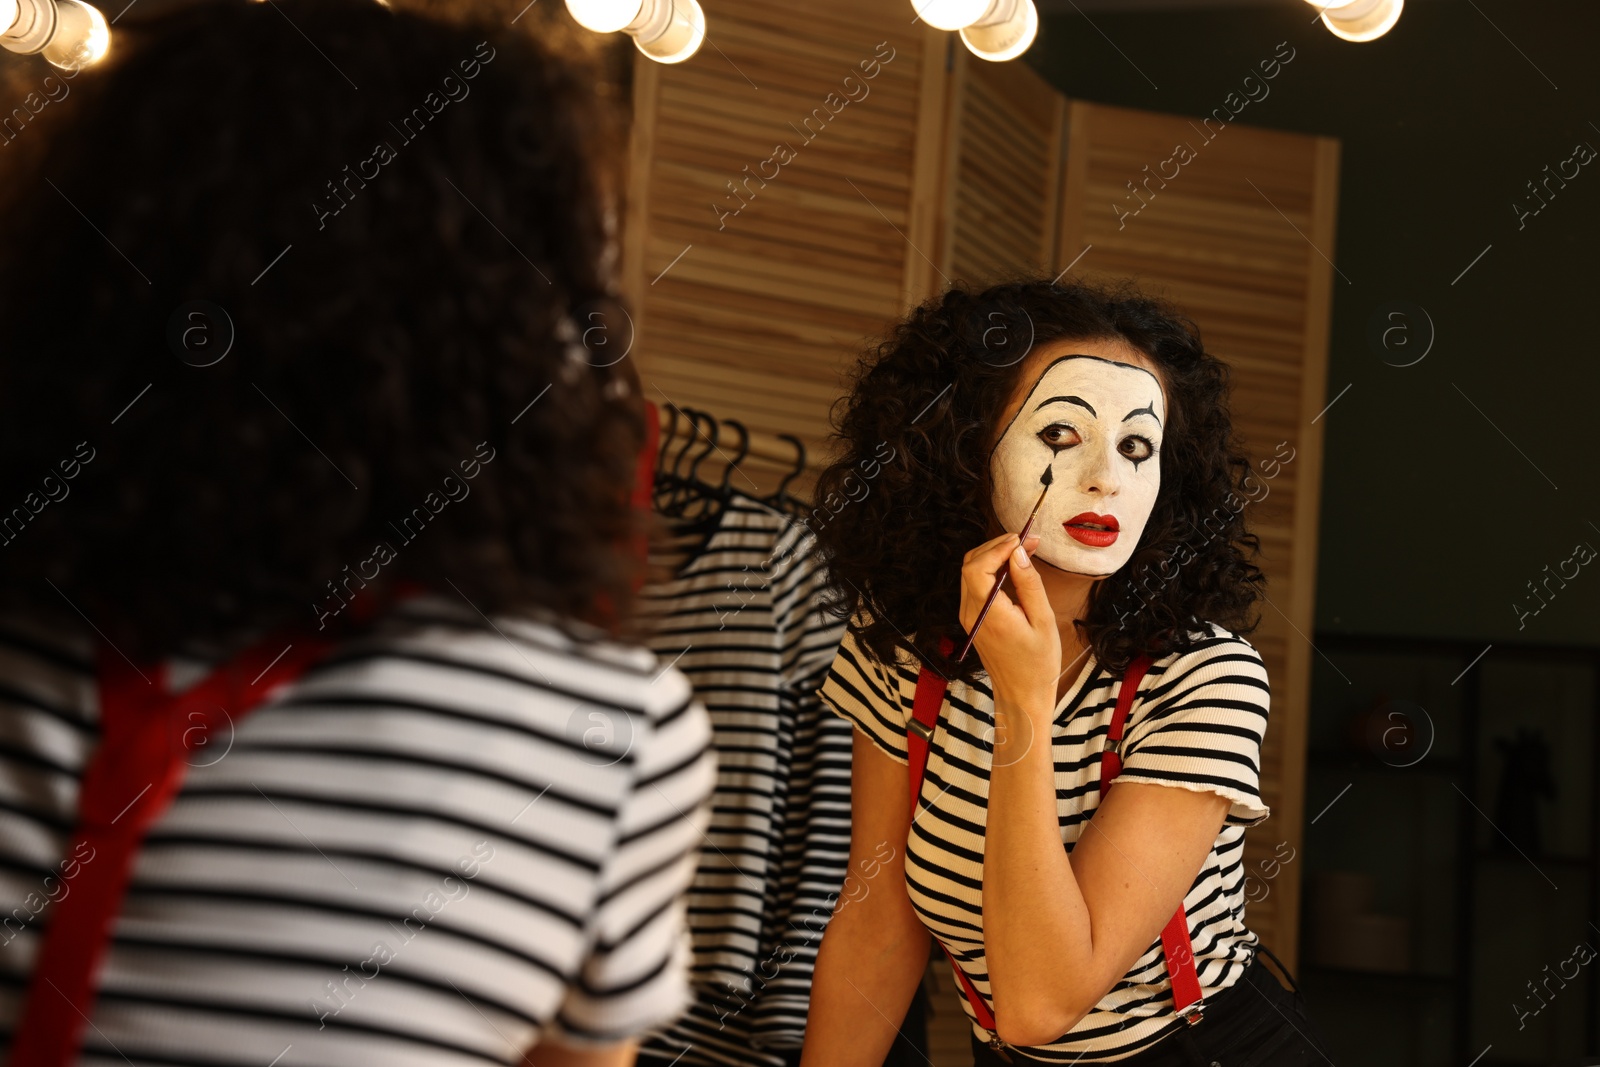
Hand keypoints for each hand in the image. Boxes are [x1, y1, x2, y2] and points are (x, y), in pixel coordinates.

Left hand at [959, 531, 1059, 716]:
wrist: (1022, 694)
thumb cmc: (1037, 663)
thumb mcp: (1042, 620)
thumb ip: (1029, 584)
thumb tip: (1018, 553)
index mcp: (988, 613)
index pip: (976, 567)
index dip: (997, 547)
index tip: (1022, 539)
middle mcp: (971, 612)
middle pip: (970, 564)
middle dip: (997, 546)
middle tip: (1028, 541)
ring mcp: (969, 616)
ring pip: (971, 572)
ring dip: (994, 556)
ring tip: (1025, 550)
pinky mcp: (973, 619)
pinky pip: (976, 585)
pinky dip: (992, 570)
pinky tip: (1014, 568)